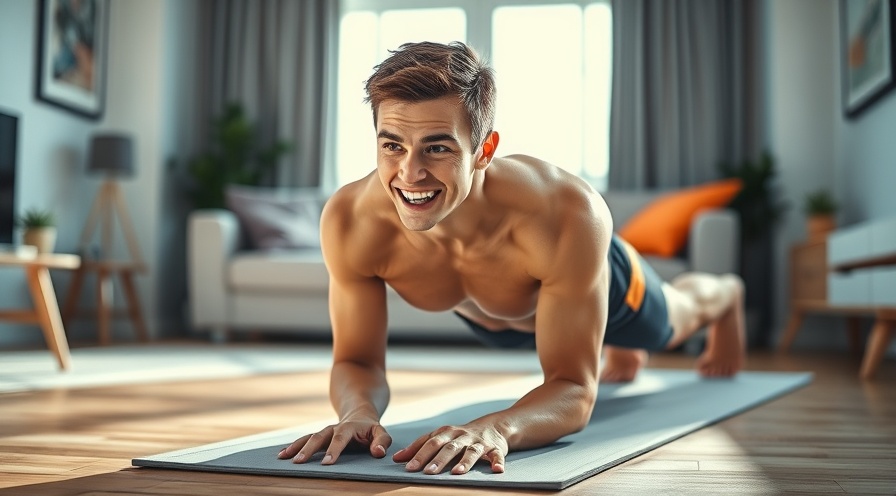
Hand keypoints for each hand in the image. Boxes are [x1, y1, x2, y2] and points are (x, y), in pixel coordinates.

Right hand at [277, 417, 391, 464]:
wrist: (359, 415)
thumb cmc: (371, 429)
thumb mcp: (381, 432)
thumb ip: (382, 441)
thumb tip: (378, 452)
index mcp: (348, 428)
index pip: (340, 439)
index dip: (334, 450)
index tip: (327, 463)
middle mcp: (333, 429)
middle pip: (319, 437)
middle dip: (308, 450)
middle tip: (298, 462)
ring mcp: (324, 432)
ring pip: (308, 438)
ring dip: (296, 447)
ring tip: (283, 457)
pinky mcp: (318, 436)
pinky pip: (304, 440)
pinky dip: (293, 446)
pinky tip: (282, 454)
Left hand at [392, 423, 507, 474]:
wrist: (493, 426)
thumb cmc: (460, 435)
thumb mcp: (440, 437)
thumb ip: (419, 447)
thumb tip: (396, 459)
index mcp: (446, 433)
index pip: (430, 443)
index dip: (419, 455)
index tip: (408, 468)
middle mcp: (461, 436)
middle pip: (449, 447)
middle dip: (438, 460)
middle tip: (428, 472)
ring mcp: (479, 442)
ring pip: (471, 451)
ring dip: (465, 462)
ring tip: (457, 473)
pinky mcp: (495, 448)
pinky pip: (497, 455)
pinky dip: (497, 461)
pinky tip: (497, 470)